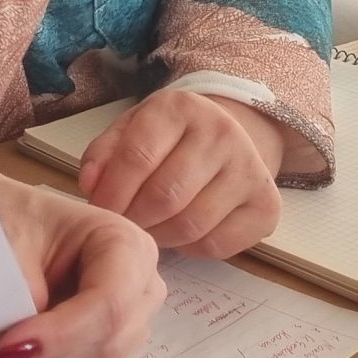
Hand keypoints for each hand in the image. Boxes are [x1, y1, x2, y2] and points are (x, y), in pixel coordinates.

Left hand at [0, 154, 164, 357]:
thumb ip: (18, 281)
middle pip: (106, 346)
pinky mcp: (103, 354)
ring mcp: (126, 326)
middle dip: (43, 356)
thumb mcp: (5, 232)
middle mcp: (139, 289)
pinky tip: (5, 356)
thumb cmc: (5, 217)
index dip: (62, 333)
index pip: (111, 304)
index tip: (8, 343)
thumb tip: (27, 333)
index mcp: (126, 243)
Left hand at [79, 90, 286, 259]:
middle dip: (135, 219)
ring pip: (191, 224)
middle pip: (166, 195)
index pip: (138, 157)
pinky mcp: (267, 206)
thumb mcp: (129, 130)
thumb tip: (90, 185)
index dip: (111, 193)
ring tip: (148, 228)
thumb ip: (103, 154)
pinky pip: (218, 245)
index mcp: (181, 108)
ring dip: (160, 237)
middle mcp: (223, 133)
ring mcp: (251, 169)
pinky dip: (189, 249)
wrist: (225, 138)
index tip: (100, 211)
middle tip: (124, 225)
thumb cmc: (167, 138)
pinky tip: (179, 234)